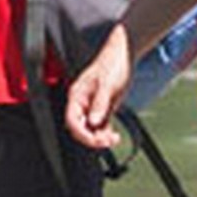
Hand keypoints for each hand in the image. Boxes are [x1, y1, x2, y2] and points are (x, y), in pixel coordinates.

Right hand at [65, 27, 133, 149]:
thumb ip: (99, 103)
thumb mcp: (107, 84)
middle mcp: (83, 103)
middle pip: (80, 128)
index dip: (81, 133)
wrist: (124, 55)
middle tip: (106, 141)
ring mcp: (93, 106)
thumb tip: (93, 121)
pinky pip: (100, 126)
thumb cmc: (112, 64)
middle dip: (91, 138)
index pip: (72, 120)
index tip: (94, 140)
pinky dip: (106, 134)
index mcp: (77, 95)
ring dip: (100, 138)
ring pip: (91, 129)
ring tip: (113, 139)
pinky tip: (114, 136)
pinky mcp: (103, 108)